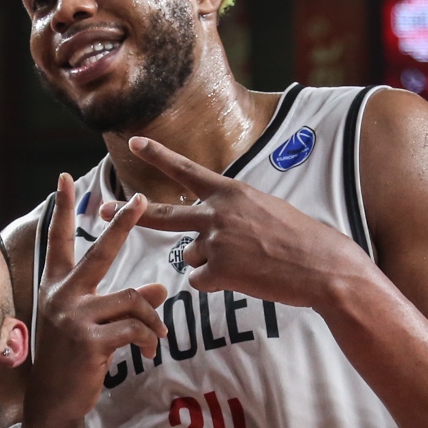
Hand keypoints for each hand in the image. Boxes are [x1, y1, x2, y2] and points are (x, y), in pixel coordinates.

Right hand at [25, 173, 167, 427]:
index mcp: (56, 288)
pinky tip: (149, 349)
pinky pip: (134, 327)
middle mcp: (60, 297)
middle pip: (99, 253)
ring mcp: (73, 317)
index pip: (59, 241)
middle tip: (140, 201)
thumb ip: (118, 304)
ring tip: (157, 336)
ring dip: (152, 319)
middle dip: (121, 224)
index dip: (64, 210)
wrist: (53, 403)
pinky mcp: (89, 340)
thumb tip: (159, 288)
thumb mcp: (90, 326)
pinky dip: (149, 337)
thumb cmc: (71, 362)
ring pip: (132, 299)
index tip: (65, 179)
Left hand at [101, 136, 371, 309]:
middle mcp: (218, 213)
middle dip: (131, 213)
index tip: (134, 142)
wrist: (323, 267)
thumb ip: (232, 213)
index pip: (186, 170)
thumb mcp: (266, 210)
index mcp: (231, 192)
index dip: (158, 156)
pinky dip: (218, 285)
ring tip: (247, 263)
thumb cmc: (301, 240)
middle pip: (163, 214)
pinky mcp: (220, 271)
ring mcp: (217, 242)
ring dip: (211, 265)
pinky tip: (246, 279)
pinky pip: (201, 281)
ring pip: (192, 257)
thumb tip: (208, 230)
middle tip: (104, 208)